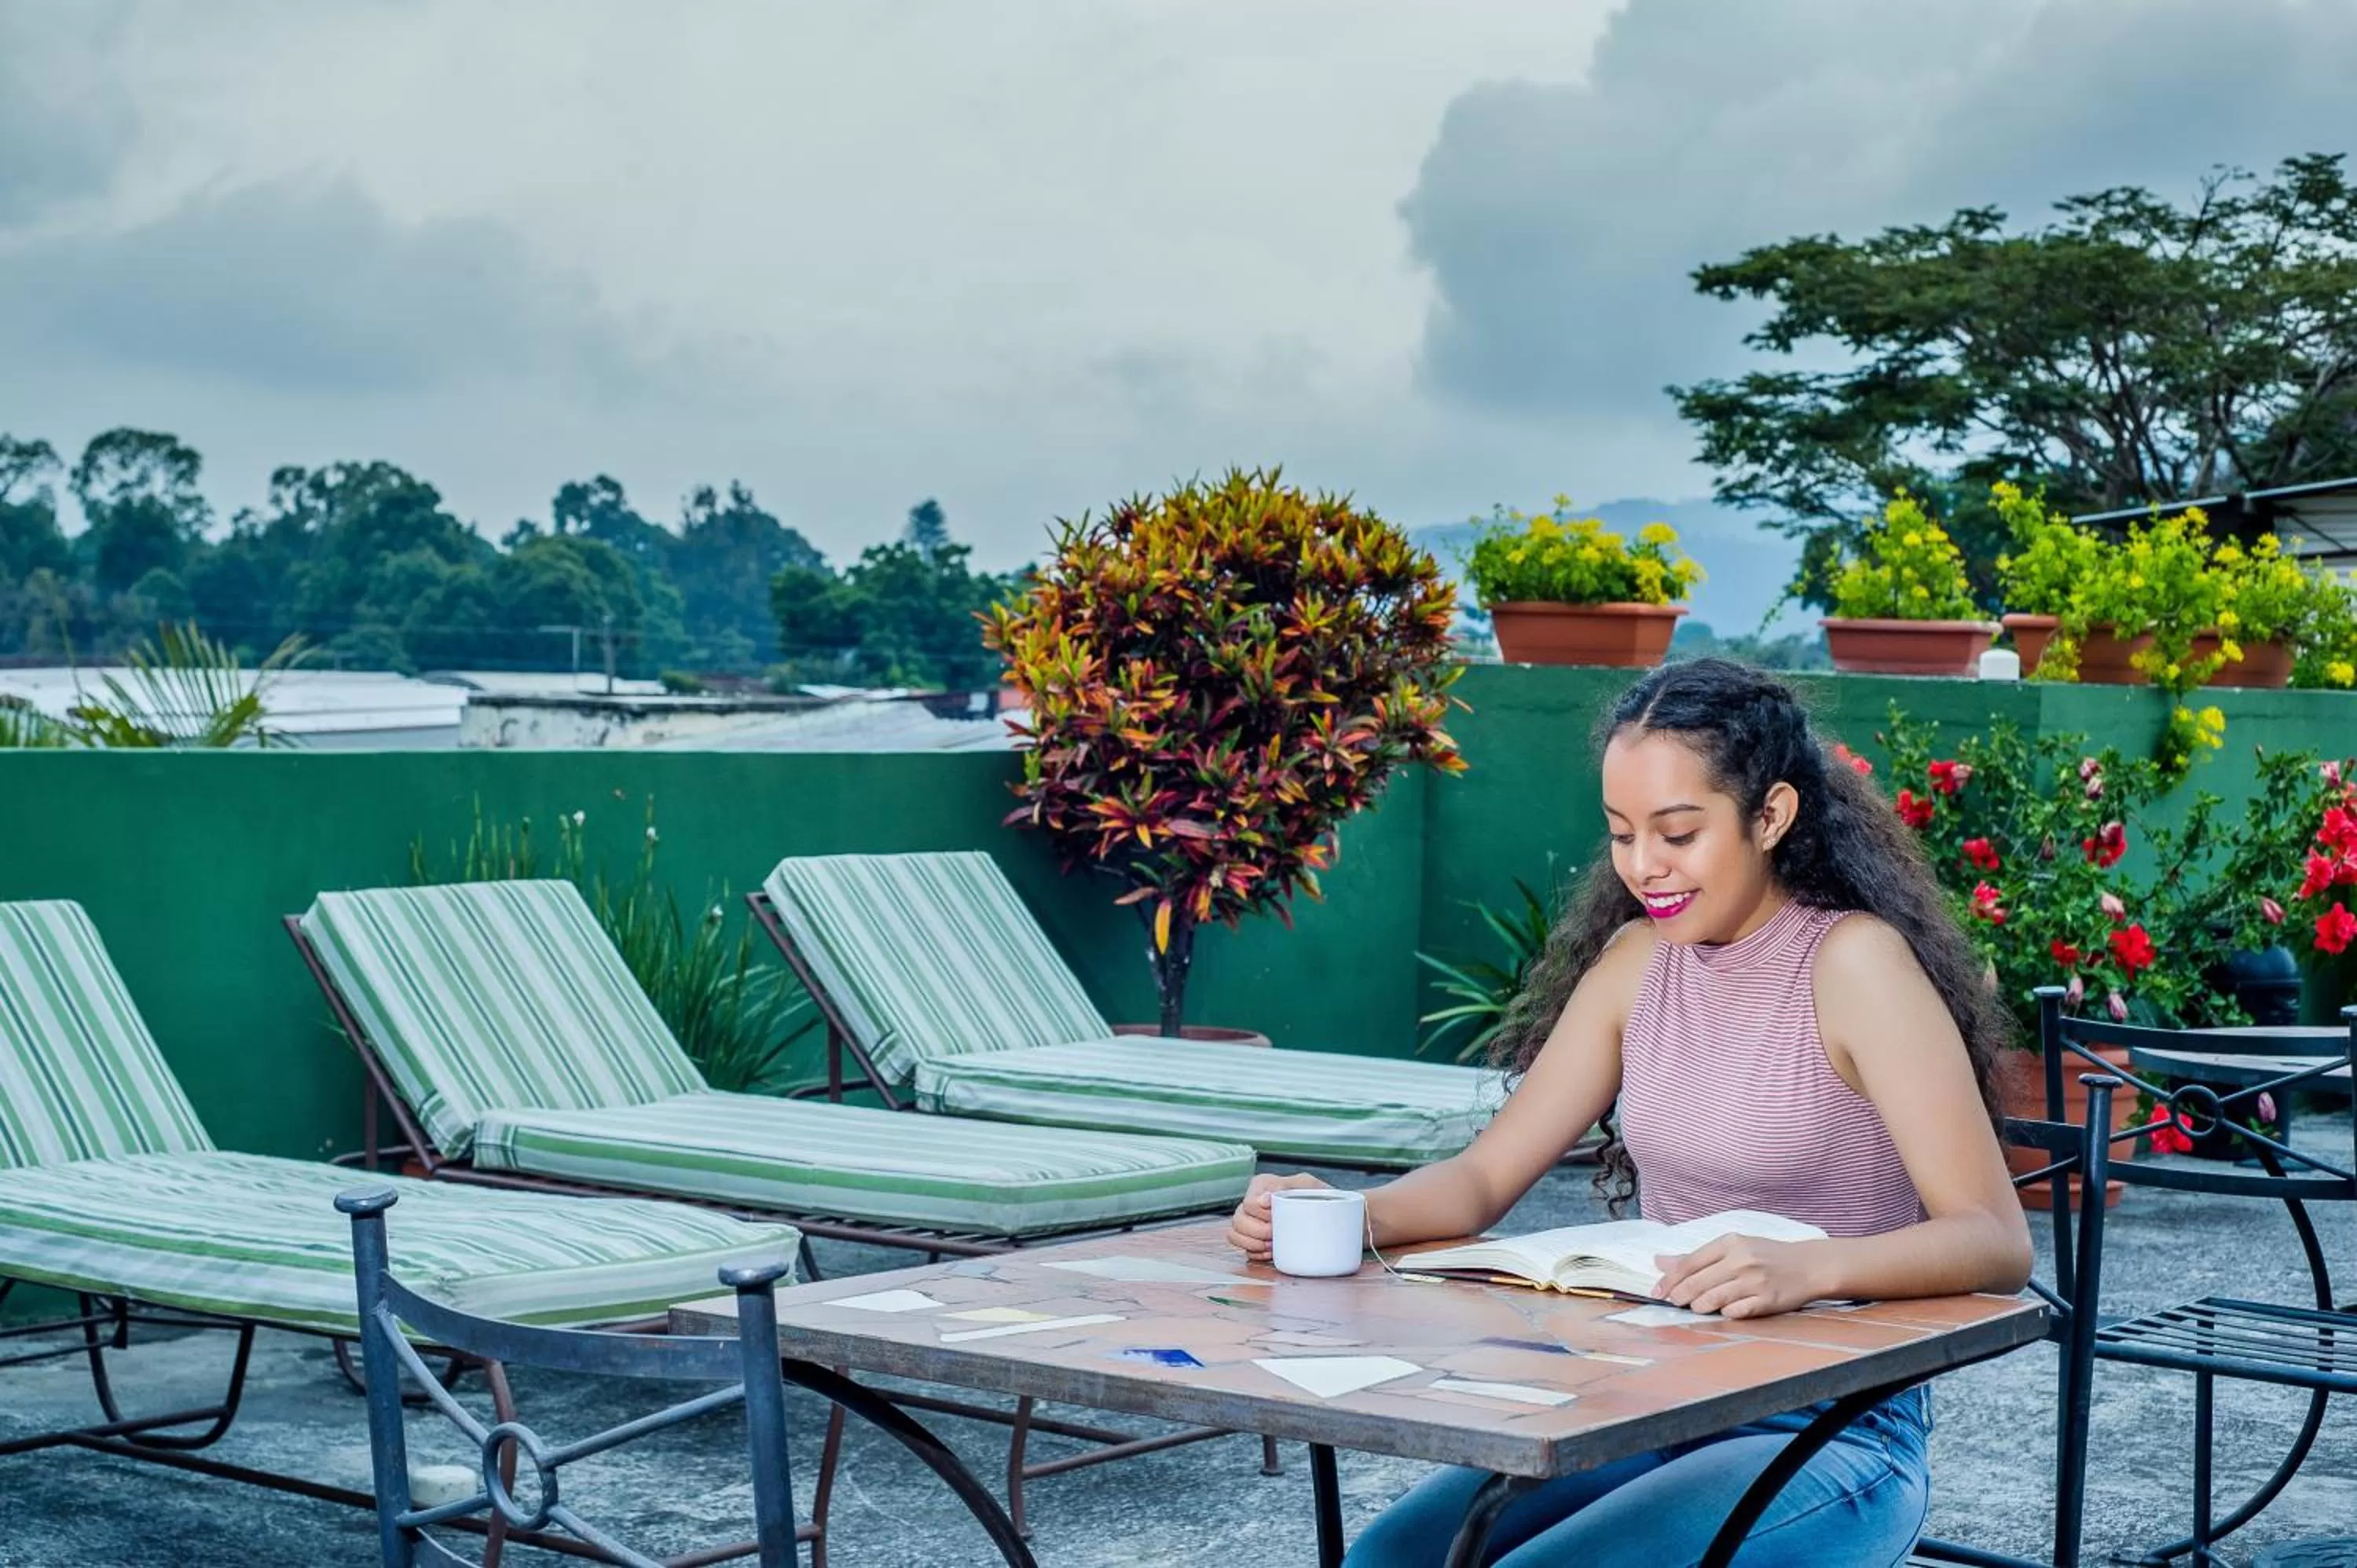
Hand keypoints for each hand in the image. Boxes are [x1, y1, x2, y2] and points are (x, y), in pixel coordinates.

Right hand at [1226, 1172, 1332, 1260]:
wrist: (1330, 1216)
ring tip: (1273, 1245)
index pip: (1249, 1203)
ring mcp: (1250, 1221)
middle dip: (1258, 1232)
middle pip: (1238, 1220)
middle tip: (1276, 1235)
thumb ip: (1289, 1186)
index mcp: (1262, 1185)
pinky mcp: (1253, 1239)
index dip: (1263, 1215)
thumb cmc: (1319, 1197)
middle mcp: (1252, 1202)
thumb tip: (1264, 1199)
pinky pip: (1243, 1249)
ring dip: (1253, 1244)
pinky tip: (1271, 1252)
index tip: (1278, 1218)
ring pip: (1234, 1234)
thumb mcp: (1308, 1186)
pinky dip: (1256, 1253)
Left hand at [1652, 1236, 1824, 1319]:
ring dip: (1699, 1306)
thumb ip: (1697, 1257)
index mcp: (1730, 1243)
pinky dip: (1724, 1313)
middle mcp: (1741, 1260)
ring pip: (1712, 1300)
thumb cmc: (1766, 1256)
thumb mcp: (1733, 1248)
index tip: (1656, 1291)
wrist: (1808, 1266)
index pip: (1689, 1263)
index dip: (1669, 1280)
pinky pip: (1735, 1312)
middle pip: (1697, 1283)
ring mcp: (1755, 1281)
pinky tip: (1724, 1311)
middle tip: (1673, 1302)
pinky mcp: (1767, 1301)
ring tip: (1697, 1307)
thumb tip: (1659, 1262)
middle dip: (1679, 1296)